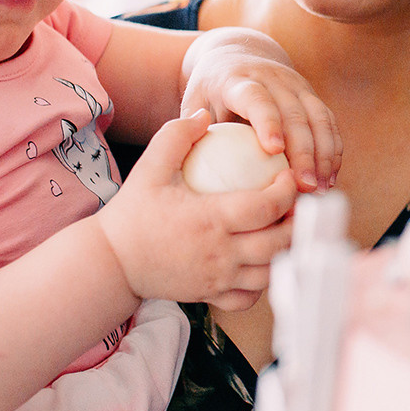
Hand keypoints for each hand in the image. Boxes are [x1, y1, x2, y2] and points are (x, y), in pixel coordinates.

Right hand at [95, 110, 297, 305]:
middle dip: (297, 222)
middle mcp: (221, 253)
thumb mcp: (150, 168)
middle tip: (298, 203)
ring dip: (285, 252)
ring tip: (286, 229)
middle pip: (280, 242)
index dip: (287, 191)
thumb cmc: (132, 212)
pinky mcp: (213, 296)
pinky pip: (250, 296)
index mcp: (211, 218)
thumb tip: (205, 114)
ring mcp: (219, 279)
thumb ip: (177, 136)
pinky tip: (263, 261)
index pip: (267, 207)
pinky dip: (263, 281)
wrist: (111, 262)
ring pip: (271, 272)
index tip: (288, 175)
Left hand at [182, 33, 341, 190]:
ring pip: (318, 118)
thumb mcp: (195, 103)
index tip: (274, 150)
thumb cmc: (210, 91)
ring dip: (323, 155)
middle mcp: (272, 78)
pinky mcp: (311, 95)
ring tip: (320, 189)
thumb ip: (193, 131)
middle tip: (304, 187)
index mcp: (238, 80)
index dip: (267, 121)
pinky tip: (329, 177)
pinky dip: (332, 150)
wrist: (237, 55)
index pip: (256, 98)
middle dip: (303, 152)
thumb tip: (194, 165)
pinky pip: (328, 122)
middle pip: (294, 113)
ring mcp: (296, 85)